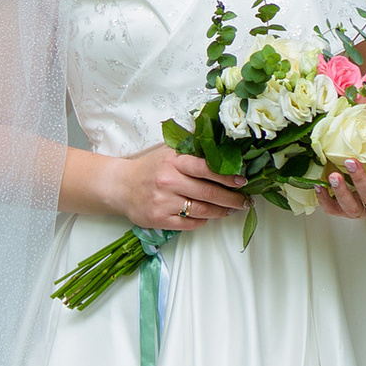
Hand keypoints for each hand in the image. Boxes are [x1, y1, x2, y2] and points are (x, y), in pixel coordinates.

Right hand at [113, 142, 247, 232]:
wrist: (121, 186)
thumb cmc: (150, 167)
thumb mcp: (168, 151)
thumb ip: (191, 148)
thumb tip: (220, 141)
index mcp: (173, 161)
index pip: (206, 168)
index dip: (227, 175)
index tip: (242, 181)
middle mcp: (169, 181)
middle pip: (208, 192)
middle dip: (231, 198)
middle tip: (244, 201)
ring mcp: (164, 202)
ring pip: (201, 210)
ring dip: (221, 211)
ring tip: (232, 209)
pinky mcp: (159, 219)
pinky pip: (189, 223)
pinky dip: (202, 221)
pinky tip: (209, 217)